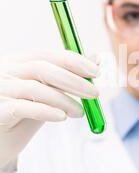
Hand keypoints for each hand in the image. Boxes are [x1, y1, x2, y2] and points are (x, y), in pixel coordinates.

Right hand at [0, 49, 99, 170]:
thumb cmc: (21, 117)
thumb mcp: (46, 95)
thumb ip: (67, 78)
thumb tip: (96, 59)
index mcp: (17, 62)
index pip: (47, 55)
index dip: (73, 61)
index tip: (95, 71)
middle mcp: (6, 72)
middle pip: (42, 68)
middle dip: (73, 80)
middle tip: (94, 93)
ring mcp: (0, 90)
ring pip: (35, 88)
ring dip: (64, 100)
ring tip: (80, 113)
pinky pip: (23, 108)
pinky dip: (46, 111)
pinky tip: (61, 117)